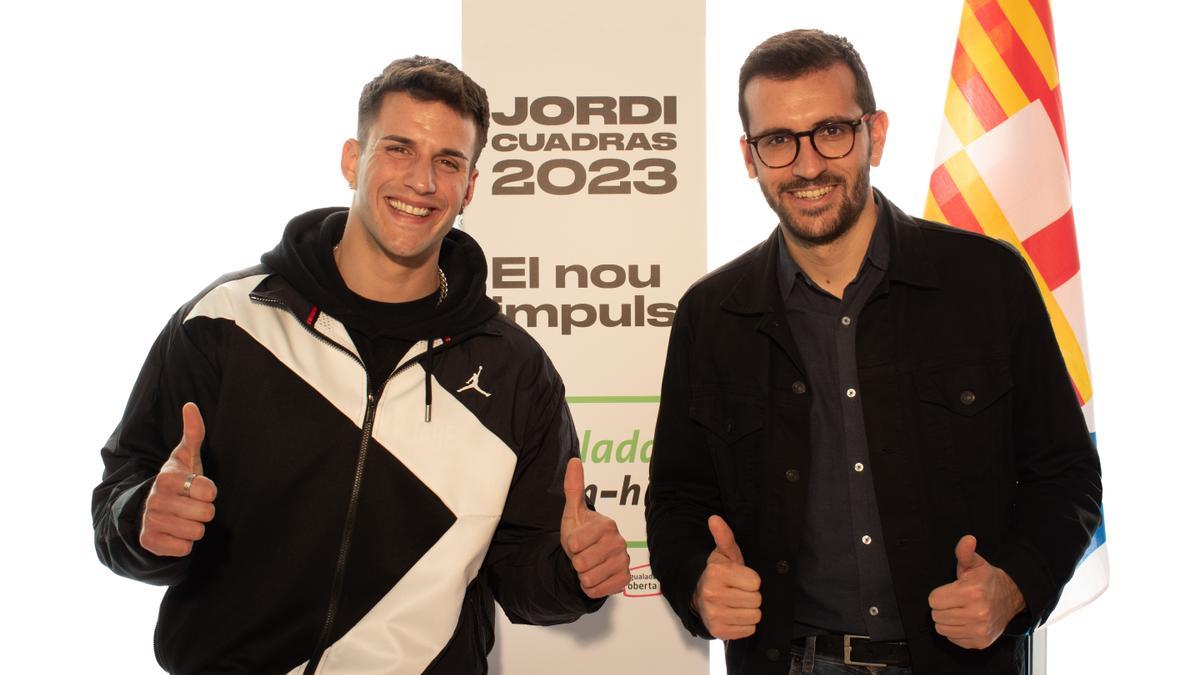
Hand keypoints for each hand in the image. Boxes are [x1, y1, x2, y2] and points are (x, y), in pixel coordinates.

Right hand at [140, 402, 217, 556]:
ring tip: (184, 518)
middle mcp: (155, 498)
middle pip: (205, 514)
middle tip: (191, 505)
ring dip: (195, 528)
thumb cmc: (178, 480)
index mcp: (167, 477)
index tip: (198, 490)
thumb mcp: (186, 457)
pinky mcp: (149, 541)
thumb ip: (194, 433)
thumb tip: (190, 405)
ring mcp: (150, 521)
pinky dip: (184, 544)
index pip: (209, 492)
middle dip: (204, 512)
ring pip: (196, 533)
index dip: (209, 493)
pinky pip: (183, 549)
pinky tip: (175, 532)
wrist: (149, 508)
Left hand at [560, 458, 630, 597]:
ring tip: (589, 565)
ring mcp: (624, 561)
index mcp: (607, 525)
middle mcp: (619, 542)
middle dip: (576, 562)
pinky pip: (598, 591)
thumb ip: (573, 488)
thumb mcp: (572, 512)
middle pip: (581, 564)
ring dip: (583, 576)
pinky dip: (593, 587)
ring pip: (588, 579)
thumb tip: (574, 461)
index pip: (575, 544)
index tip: (577, 541)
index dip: (571, 546)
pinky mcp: (625, 579)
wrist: (588, 557)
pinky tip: (596, 576)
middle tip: (582, 555)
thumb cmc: (580, 534)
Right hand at [692, 515, 761, 639]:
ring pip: (754, 616)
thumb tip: (715, 518)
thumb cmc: (717, 574)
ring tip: (737, 603)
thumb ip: (725, 536)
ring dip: (749, 611)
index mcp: (716, 573)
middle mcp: (713, 594)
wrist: (698, 596)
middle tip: (739, 592)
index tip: (740, 579)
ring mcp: (714, 614)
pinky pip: (749, 630)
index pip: (755, 582)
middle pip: (756, 600)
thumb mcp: (724, 554)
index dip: (751, 580)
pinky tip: (734, 615)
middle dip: (751, 596)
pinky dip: (744, 624)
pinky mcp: (718, 631)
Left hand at [929, 535, 1026, 648]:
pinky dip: (955, 631)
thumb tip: (967, 540)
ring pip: (942, 628)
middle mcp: (977, 614)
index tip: (950, 591)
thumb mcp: (975, 563)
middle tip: (955, 601)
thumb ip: (964, 552)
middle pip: (936, 615)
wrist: (1010, 598)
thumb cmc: (987, 581)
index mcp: (972, 593)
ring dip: (947, 620)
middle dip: (942, 607)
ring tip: (959, 610)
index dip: (939, 594)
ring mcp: (980, 630)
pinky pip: (952, 638)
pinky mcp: (980, 642)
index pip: (934, 600)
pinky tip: (965, 620)